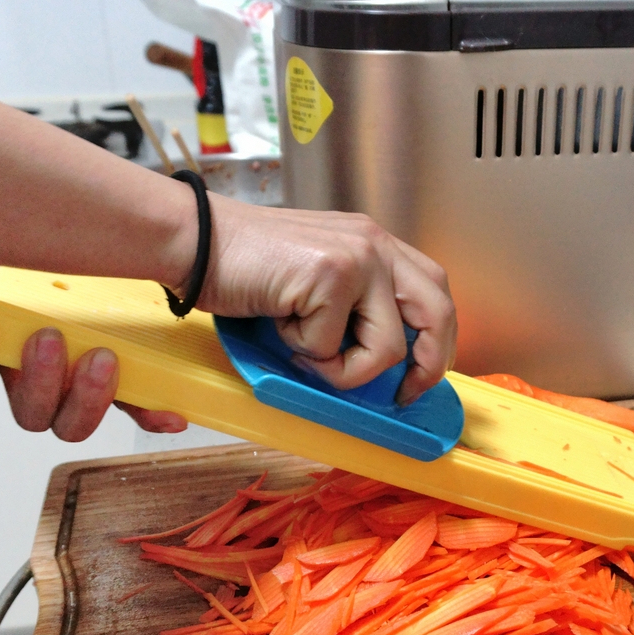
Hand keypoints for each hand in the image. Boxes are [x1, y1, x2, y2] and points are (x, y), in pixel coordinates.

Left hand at [0, 257, 185, 440]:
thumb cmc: (31, 268)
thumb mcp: (85, 270)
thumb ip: (121, 277)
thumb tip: (167, 264)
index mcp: (89, 366)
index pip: (128, 404)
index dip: (149, 416)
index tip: (171, 413)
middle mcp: (52, 381)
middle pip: (73, 425)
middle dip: (90, 400)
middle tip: (98, 358)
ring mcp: (10, 373)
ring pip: (29, 414)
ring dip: (41, 382)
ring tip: (45, 337)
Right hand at [194, 197, 456, 405]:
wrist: (195, 241)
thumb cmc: (245, 266)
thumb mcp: (316, 279)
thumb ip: (354, 306)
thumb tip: (384, 366)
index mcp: (376, 243)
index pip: (435, 292)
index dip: (437, 341)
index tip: (420, 377)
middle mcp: (376, 244)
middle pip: (438, 314)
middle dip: (427, 366)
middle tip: (401, 394)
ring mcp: (359, 257)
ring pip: (388, 347)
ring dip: (342, 367)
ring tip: (301, 347)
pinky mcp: (332, 275)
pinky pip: (334, 348)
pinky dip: (303, 352)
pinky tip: (279, 322)